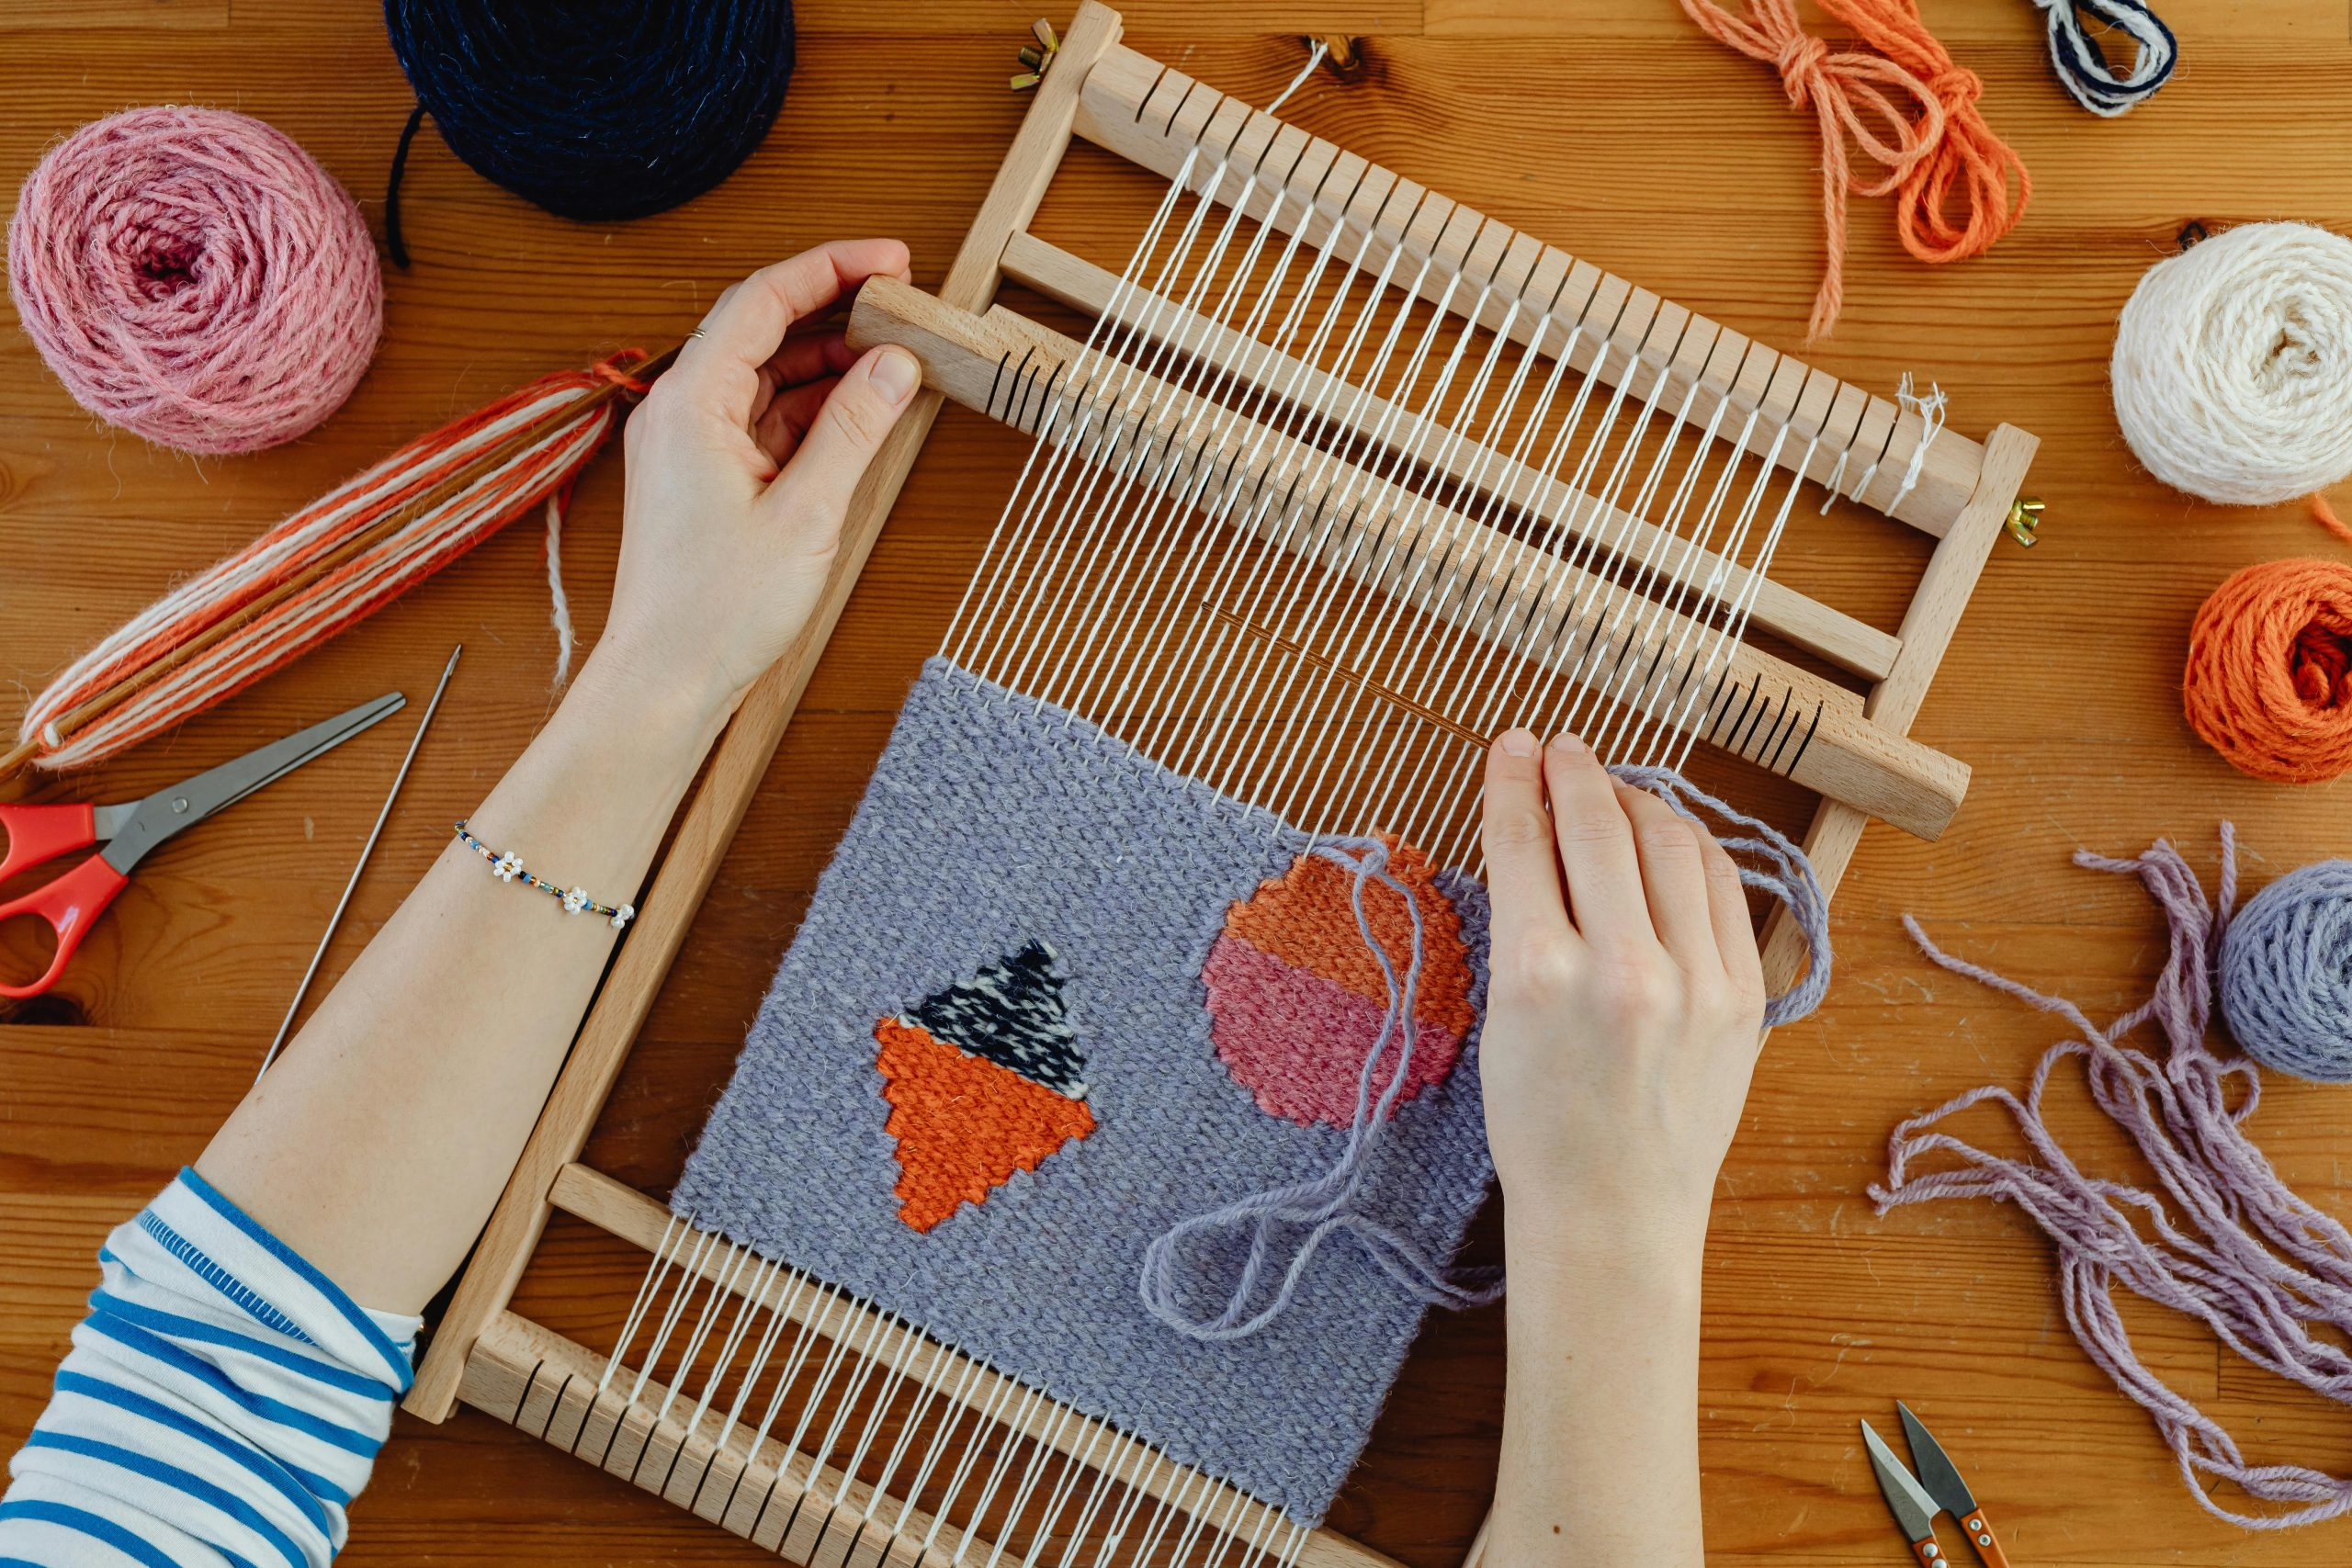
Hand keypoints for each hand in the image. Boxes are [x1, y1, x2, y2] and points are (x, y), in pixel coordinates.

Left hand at [595, 239, 922, 718]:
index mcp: (690, 403)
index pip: (763, 300)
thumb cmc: (715, 611)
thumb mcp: (806, 513)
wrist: (664, 681)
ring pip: (766, 375)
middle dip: (835, 309)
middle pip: (762, 328)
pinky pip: (763, 419)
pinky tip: (859, 411)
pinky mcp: (703, 476)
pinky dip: (812, 409)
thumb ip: (853, 430)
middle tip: (902, 301)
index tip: (891, 259)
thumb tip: (895, 364)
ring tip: (894, 358)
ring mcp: (689, 443)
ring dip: (829, 362)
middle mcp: (680, 411)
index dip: (831, 268)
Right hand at [1478, 729, 1765, 1273]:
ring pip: (1670, 843)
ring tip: (1612, 789)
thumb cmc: (1540, 1126)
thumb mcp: (1500, 1019)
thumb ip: (1521, 921)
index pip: (1524, 840)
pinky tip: (1667, 836)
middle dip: (1575, 771)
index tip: (1513, 744)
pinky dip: (1691, 847)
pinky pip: (1723, 887)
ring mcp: (1694, 981)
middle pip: (1600, 825)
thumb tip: (1536, 829)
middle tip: (1559, 749)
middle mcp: (1622, 968)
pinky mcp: (1743, 997)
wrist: (1611, 1213)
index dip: (1515, 780)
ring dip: (1636, 799)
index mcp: (1539, 975)